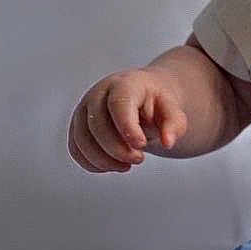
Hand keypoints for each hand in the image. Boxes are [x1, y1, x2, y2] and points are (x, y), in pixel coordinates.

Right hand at [68, 67, 188, 172]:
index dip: (127, 128)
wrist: (144, 99)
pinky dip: (92, 163)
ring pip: (82, 139)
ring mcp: (84, 109)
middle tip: (139, 159)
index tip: (141, 146)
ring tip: (127, 165)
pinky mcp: (78, 126)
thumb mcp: (173, 110)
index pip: (118, 104)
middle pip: (96, 124)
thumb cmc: (156, 104)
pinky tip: (112, 166)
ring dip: (103, 160)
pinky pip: (76, 149)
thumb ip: (174, 124)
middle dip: (117, 149)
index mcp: (125, 84)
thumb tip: (168, 142)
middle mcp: (99, 93)